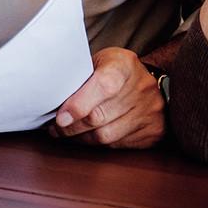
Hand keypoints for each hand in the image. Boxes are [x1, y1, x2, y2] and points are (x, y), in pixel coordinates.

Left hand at [48, 48, 164, 148]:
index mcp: (124, 64)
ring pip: (107, 136)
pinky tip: (88, 138)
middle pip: (100, 116)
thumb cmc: (114, 71)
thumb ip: (80, 77)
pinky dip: (98, 144)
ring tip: (66, 134)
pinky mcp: (154, 131)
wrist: (147, 82)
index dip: (79, 104)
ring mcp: (151, 111)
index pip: (103, 85)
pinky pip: (118, 145)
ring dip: (81, 138)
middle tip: (56, 128)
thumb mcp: (99, 61)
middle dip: (72, 127)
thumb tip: (53, 98)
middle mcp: (142, 88)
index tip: (60, 118)